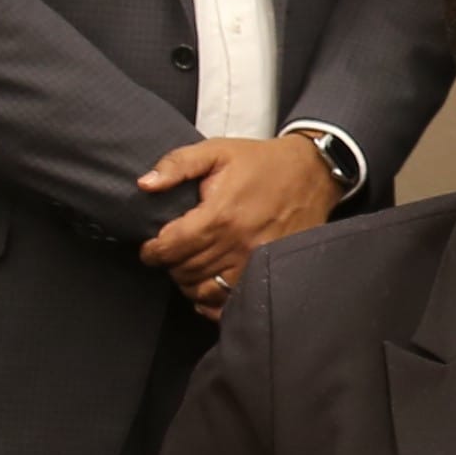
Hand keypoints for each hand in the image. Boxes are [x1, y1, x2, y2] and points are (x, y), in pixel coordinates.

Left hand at [136, 134, 341, 312]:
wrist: (311, 173)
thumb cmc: (260, 162)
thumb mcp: (216, 152)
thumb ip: (176, 165)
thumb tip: (144, 184)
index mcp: (219, 215)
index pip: (171, 248)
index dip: (152, 252)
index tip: (149, 248)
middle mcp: (236, 244)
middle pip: (185, 271)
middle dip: (169, 265)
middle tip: (168, 255)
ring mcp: (254, 262)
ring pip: (205, 291)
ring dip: (188, 283)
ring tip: (185, 268)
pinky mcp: (267, 271)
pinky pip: (232, 301)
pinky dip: (213, 302)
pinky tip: (206, 290)